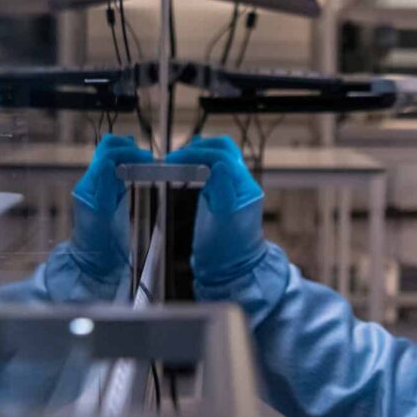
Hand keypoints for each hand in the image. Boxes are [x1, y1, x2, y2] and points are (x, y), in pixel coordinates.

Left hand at [69, 134, 153, 274]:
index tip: (149, 161)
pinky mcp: (110, 193)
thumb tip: (107, 160)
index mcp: (90, 185)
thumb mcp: (101, 218)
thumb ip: (104, 188)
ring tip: (149, 165)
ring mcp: (101, 186)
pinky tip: (145, 172)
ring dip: (132, 155)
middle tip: (150, 161)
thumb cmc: (98, 246)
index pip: (108, 152)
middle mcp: (94, 181)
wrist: (93, 265)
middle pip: (110, 148)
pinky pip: (119, 170)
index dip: (129, 152)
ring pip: (115, 157)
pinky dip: (132, 165)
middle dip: (131, 149)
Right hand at [165, 136, 265, 283]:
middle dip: (198, 148)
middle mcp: (243, 182)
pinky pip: (215, 166)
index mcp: (244, 188)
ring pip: (219, 154)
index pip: (221, 157)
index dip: (195, 154)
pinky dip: (200, 161)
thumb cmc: (225, 250)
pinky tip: (185, 167)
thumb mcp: (221, 221)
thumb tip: (219, 163)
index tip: (172, 161)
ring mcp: (235, 185)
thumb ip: (222, 190)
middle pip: (223, 148)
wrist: (232, 269)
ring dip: (199, 152)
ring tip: (178, 161)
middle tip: (175, 158)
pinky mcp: (226, 190)